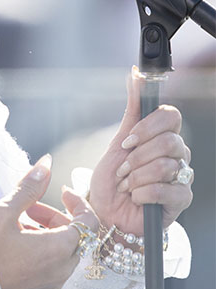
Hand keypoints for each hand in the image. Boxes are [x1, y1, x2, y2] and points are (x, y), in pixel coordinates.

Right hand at [0, 156, 97, 288]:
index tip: (61, 192)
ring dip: (49, 237)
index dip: (78, 202)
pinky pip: (52, 272)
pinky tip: (17, 251)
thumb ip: (29, 187)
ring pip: (63, 256)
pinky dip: (43, 256)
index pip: (88, 221)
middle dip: (56, 218)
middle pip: (75, 238)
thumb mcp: (4, 212)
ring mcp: (52, 288)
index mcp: (58, 248)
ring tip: (19, 228)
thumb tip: (47, 163)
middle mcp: (62, 271)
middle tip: (29, 209)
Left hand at [89, 67, 192, 234]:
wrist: (107, 213)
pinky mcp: (182, 200)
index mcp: (163, 137)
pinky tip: (136, 198)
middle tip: (123, 170)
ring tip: (126, 185)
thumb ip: (132, 109)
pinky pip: (168, 190)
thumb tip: (135, 74)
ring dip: (137, 177)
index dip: (148, 126)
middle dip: (137, 157)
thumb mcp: (118, 142)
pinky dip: (143, 193)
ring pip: (167, 165)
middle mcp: (178, 154)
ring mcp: (182, 177)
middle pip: (169, 141)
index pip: (171, 115)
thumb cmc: (113, 179)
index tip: (127, 141)